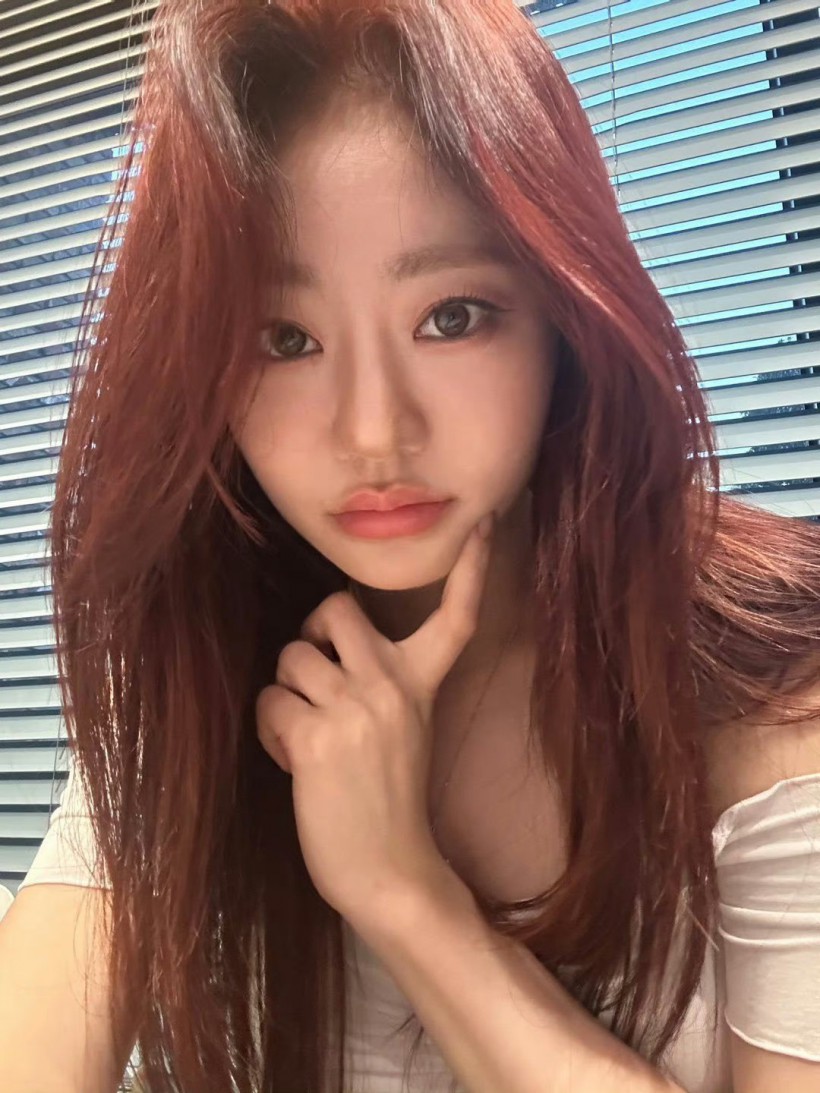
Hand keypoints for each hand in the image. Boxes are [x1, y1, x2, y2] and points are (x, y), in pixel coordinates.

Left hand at [256, 515, 494, 923]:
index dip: (473, 569)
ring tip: (304, 734)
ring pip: (291, 655)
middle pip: (335, 608)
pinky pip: (270, 701)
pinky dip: (270, 728)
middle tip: (314, 671)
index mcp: (421, 684)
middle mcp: (392, 686)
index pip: (456, 618)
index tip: (484, 526)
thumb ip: (377, 683)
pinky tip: (291, 760)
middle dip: (311, 633)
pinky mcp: (315, 738)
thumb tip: (321, 648)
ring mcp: (355, 709)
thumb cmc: (388, 803)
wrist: (388, 872)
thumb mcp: (403, 730)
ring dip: (286, 692)